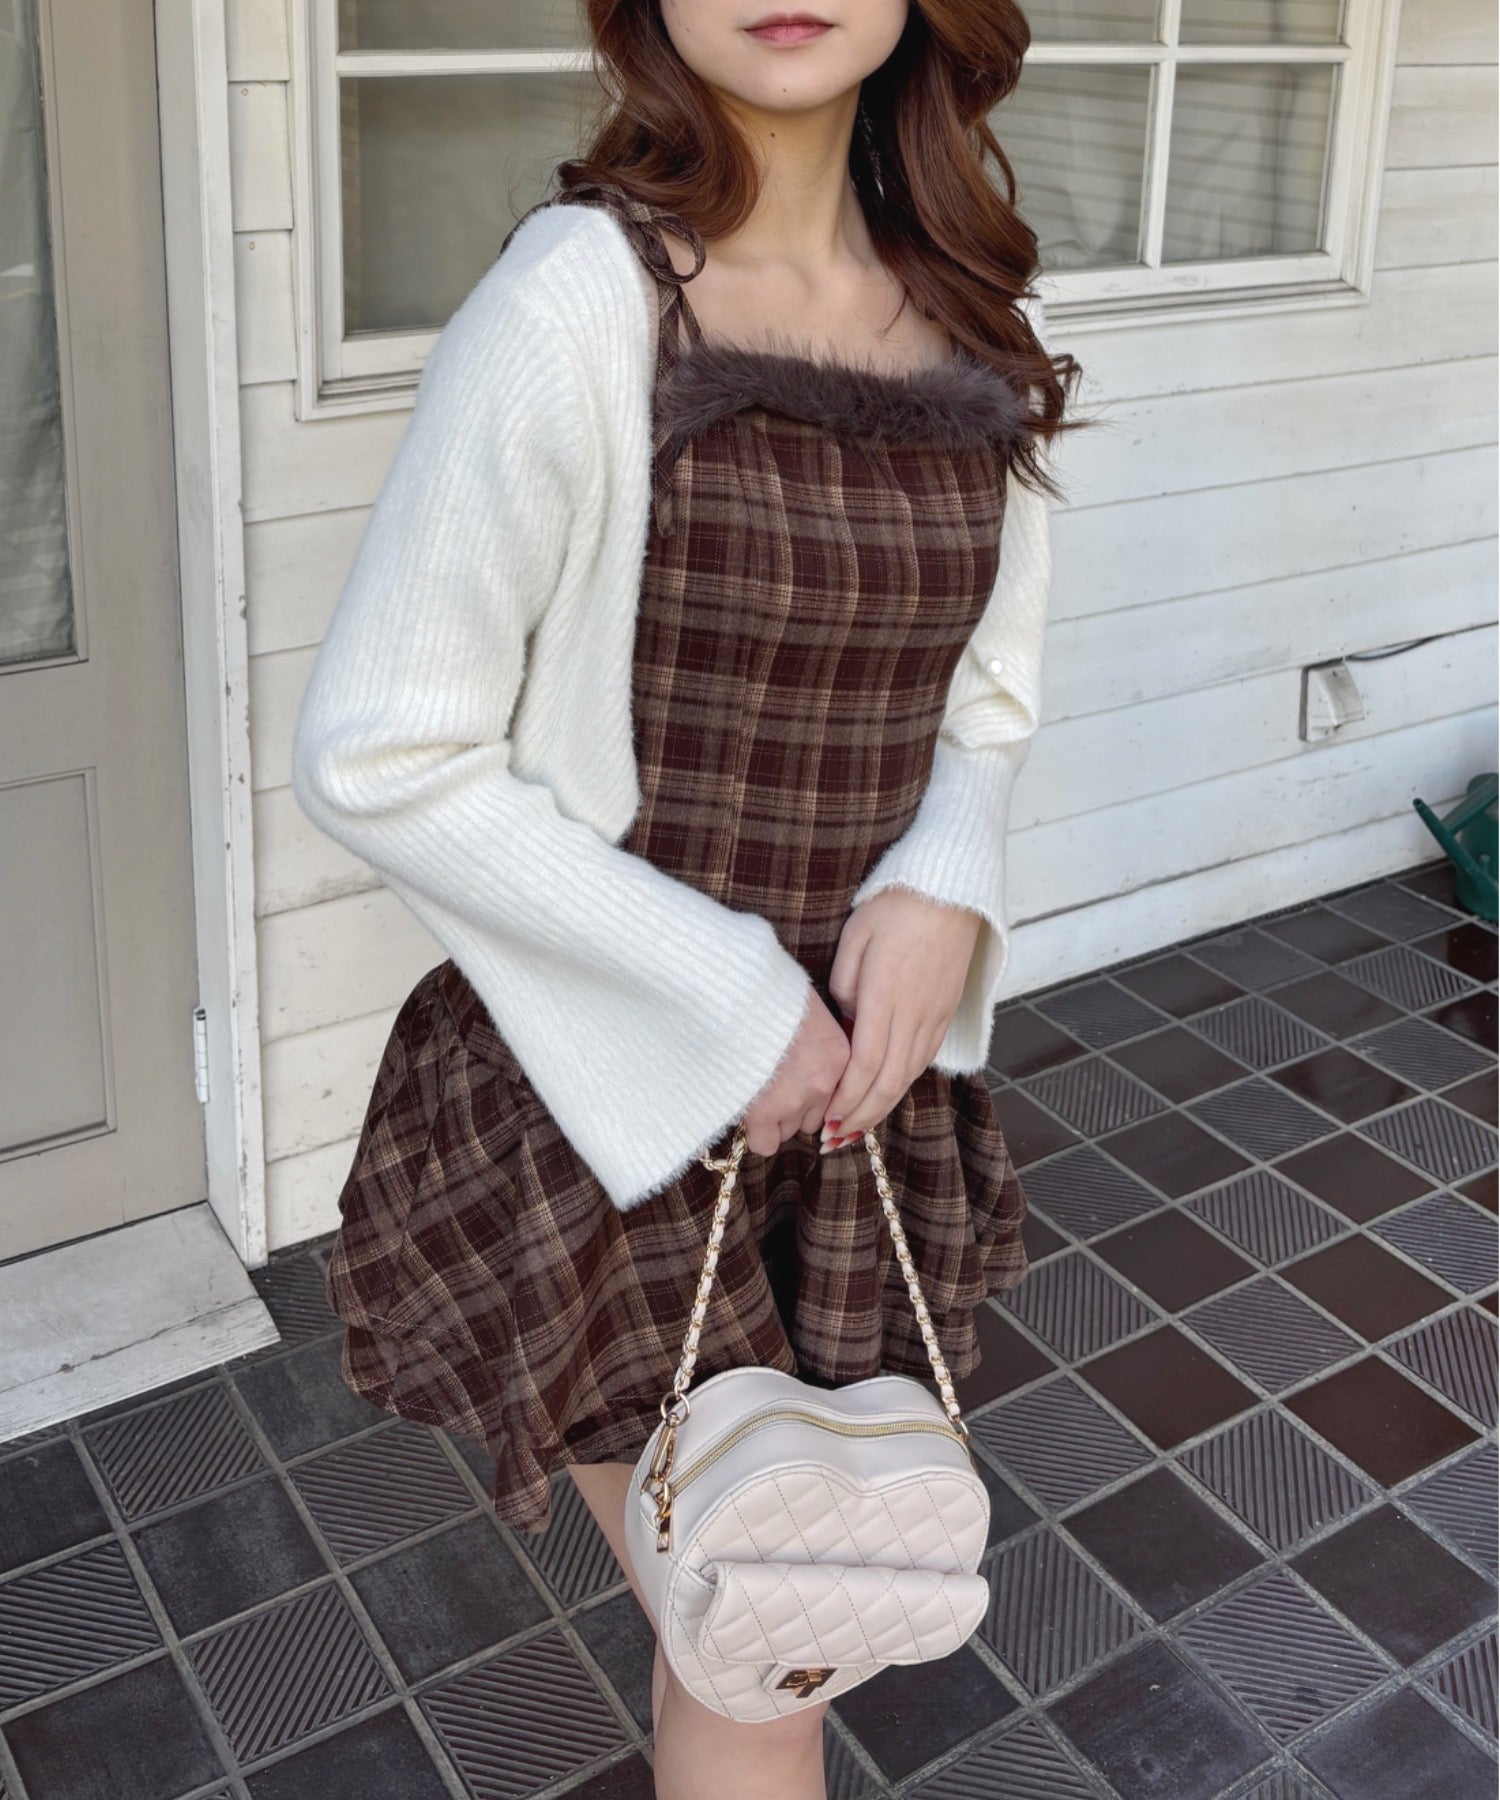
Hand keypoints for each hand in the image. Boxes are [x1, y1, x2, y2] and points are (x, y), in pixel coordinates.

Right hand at [740, 987, 850, 1155]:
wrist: (735, 992)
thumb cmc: (765, 994)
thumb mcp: (804, 1011)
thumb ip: (812, 1042)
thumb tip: (800, 1059)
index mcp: (840, 1055)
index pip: (834, 1096)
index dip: (811, 1092)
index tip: (793, 1082)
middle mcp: (827, 1081)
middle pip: (814, 1117)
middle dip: (794, 1107)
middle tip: (769, 1083)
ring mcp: (798, 1098)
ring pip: (789, 1129)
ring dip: (774, 1117)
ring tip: (753, 1088)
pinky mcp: (766, 1110)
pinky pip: (765, 1143)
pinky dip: (756, 1132)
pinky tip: (745, 1110)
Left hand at [821, 890, 981, 1143]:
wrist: (952, 890)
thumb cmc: (896, 906)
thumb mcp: (855, 936)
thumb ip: (843, 983)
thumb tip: (845, 1021)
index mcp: (887, 996)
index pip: (866, 1064)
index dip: (847, 1099)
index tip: (826, 1120)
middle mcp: (915, 1014)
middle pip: (888, 1081)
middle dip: (860, 1117)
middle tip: (834, 1140)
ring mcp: (934, 1016)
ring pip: (908, 1075)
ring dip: (881, 1107)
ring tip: (855, 1129)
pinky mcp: (946, 1012)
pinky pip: (923, 1059)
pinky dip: (902, 1085)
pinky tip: (885, 1095)